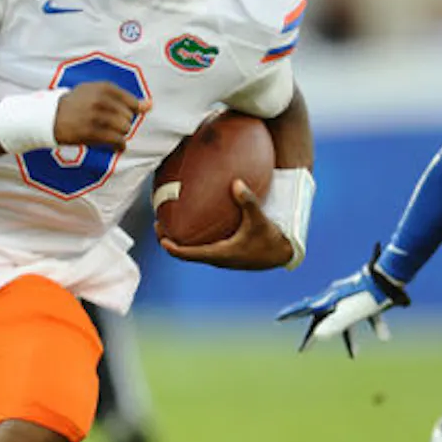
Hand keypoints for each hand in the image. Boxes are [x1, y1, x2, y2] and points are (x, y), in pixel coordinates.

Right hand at [54, 83, 150, 151]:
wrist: (50, 116)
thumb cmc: (77, 104)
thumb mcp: (97, 93)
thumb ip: (124, 98)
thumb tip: (150, 105)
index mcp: (104, 88)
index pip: (131, 103)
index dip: (128, 112)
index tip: (119, 116)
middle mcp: (101, 100)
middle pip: (128, 117)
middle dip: (123, 124)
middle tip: (110, 126)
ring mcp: (96, 116)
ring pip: (124, 129)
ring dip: (120, 135)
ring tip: (110, 135)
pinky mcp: (91, 132)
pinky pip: (116, 141)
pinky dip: (119, 146)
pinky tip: (116, 146)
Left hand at [157, 179, 294, 269]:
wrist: (282, 254)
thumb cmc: (269, 239)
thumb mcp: (259, 219)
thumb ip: (247, 202)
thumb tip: (235, 183)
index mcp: (220, 254)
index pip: (189, 254)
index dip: (172, 247)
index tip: (161, 238)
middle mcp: (217, 258)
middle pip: (186, 253)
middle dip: (170, 240)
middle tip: (159, 224)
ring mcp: (221, 257)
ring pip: (194, 251)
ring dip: (180, 240)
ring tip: (170, 222)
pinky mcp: (226, 253)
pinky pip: (203, 247)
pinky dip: (194, 237)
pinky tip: (195, 221)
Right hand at [276, 243, 409, 355]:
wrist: (389, 277)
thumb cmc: (368, 295)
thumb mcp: (350, 313)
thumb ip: (334, 324)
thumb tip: (318, 335)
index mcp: (330, 300)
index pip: (306, 308)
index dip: (291, 314)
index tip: (278, 318)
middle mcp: (338, 298)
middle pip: (325, 320)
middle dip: (317, 335)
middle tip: (304, 350)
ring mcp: (352, 297)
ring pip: (348, 320)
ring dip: (351, 338)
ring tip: (355, 355)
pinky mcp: (368, 298)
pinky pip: (368, 314)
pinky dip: (374, 325)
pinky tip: (384, 337)